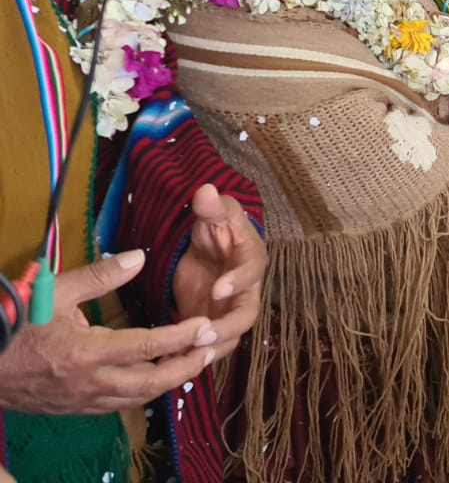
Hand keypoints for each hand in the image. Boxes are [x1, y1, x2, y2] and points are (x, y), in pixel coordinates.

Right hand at [0, 250, 218, 414]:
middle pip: (153, 382)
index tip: (207, 326)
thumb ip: (100, 276)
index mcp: (87, 353)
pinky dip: (145, 391)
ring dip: (170, 381)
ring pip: (139, 398)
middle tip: (212, 349)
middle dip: (188, 366)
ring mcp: (83, 401)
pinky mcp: (76, 408)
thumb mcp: (54, 292)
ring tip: (194, 361)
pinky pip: (120, 405)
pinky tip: (157, 375)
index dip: (183, 337)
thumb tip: (139, 257)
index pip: (149, 346)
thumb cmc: (14, 325)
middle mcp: (90, 383)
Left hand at [172, 184, 264, 362]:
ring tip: (187, 357)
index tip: (218, 289)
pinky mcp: (212, 324)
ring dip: (211, 348)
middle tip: (200, 334)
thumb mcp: (215, 214)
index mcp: (251, 259)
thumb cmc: (217, 228)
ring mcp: (230, 311)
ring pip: (230, 337)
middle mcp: (247, 290)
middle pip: (246, 315)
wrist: (210, 248)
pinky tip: (172, 364)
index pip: (252, 271)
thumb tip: (206, 190)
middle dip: (226, 328)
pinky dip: (194, 356)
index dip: (238, 282)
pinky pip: (208, 346)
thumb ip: (211, 207)